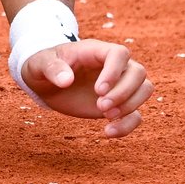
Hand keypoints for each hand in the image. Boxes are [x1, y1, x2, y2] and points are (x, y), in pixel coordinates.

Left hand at [20, 39, 150, 136]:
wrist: (45, 83)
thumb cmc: (43, 66)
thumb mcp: (40, 64)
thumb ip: (52, 68)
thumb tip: (66, 80)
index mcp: (95, 51)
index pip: (119, 54)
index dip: (115, 72)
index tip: (99, 90)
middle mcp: (113, 66)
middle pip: (138, 72)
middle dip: (124, 92)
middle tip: (100, 106)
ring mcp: (118, 85)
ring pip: (144, 89)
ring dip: (130, 105)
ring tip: (104, 115)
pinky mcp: (118, 104)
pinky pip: (136, 114)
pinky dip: (128, 125)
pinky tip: (108, 132)